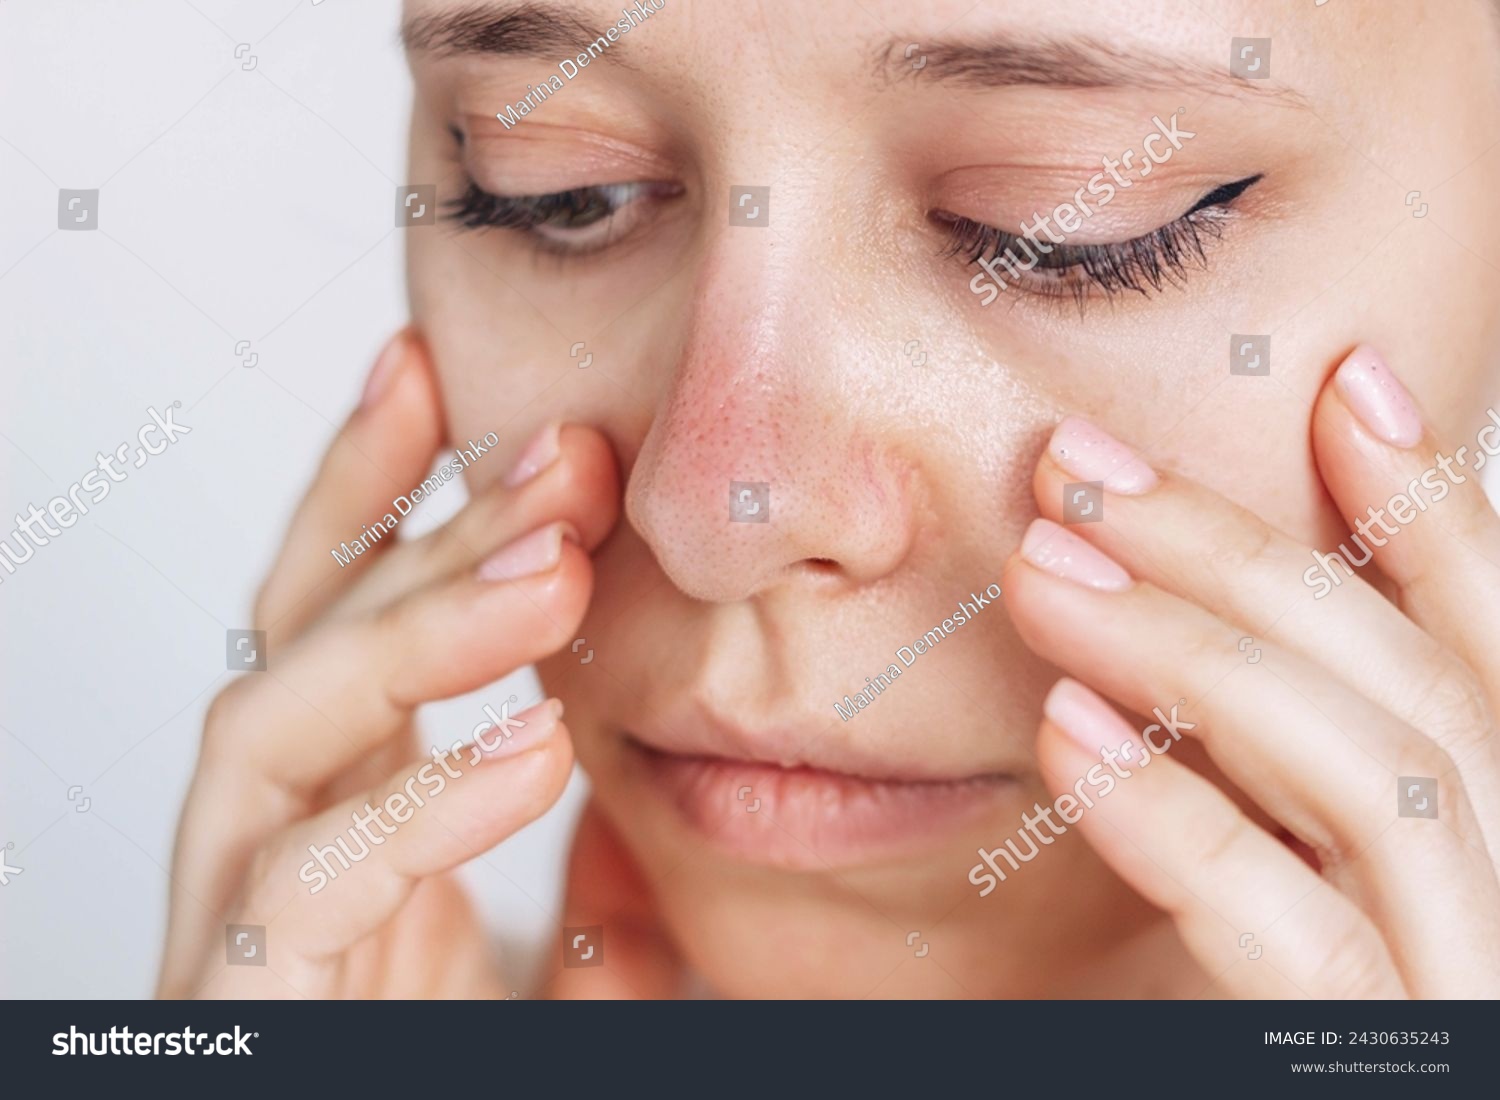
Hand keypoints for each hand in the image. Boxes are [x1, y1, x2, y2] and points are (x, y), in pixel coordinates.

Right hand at [157, 329, 621, 997]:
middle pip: (309, 639)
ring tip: (550, 572)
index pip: (332, 612)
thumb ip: (586, 854)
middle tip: (559, 456)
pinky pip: (300, 897)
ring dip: (410, 635)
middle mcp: (267, 842)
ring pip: (274, 732)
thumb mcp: (546, 944)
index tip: (439, 375)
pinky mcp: (239, 1008)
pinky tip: (528, 756)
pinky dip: (410, 815)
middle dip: (424, 533)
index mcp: (334, 808)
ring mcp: (239, 924)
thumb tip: (661, 751)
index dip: (371, 487)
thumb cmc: (459, 1049)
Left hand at [1002, 344, 1499, 997]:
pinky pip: (1292, 941)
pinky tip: (1069, 734)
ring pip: (1372, 784)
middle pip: (1412, 693)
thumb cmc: (1281, 1041)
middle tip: (1080, 472)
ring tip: (1046, 568)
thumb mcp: (1295, 889)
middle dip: (1246, 561)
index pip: (1499, 661)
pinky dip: (1183, 820)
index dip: (1437, 519)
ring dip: (1196, 653)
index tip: (1343, 387)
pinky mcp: (1387, 1074)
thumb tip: (1185, 638)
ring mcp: (1467, 998)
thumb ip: (1283, 777)